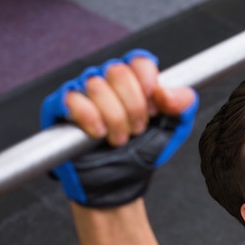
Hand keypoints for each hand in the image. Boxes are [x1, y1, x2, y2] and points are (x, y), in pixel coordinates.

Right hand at [41, 49, 198, 206]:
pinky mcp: (61, 108)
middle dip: (133, 107)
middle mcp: (107, 81)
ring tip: (119, 138)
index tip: (154, 109)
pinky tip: (98, 134)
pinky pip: (73, 99)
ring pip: (97, 85)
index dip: (148, 84)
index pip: (139, 61)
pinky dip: (90, 118)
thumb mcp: (174, 129)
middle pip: (118, 71)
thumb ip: (183, 104)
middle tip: (137, 130)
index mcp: (133, 80)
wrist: (119, 183)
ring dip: (114, 118)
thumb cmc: (142, 154)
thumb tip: (165, 91)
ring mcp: (82, 92)